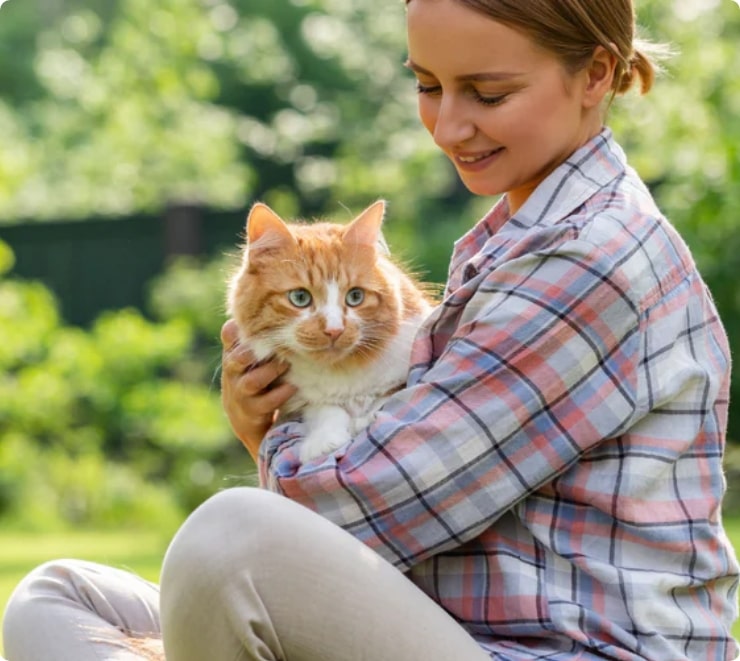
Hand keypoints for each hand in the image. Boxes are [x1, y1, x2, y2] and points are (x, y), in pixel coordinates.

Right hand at [220, 319, 296, 461]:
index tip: (257, 319)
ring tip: (287, 364)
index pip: (229, 334)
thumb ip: (258, 336)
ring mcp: (241, 392)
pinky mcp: (252, 411)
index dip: (239, 326)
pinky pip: (265, 402)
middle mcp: (233, 371)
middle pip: (237, 358)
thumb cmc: (253, 376)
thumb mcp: (250, 356)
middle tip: (276, 344)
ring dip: (271, 372)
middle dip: (255, 351)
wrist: (244, 417)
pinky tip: (292, 387)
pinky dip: (280, 394)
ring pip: (251, 381)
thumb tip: (284, 309)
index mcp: (233, 353)